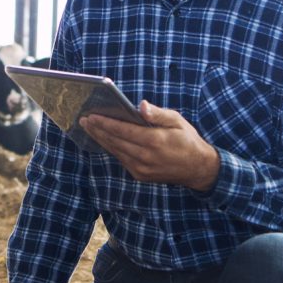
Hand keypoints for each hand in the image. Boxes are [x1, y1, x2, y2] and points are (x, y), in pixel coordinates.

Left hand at [81, 101, 221, 190]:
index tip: (92, 116)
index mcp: (154, 141)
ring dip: (101, 139)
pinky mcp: (140, 175)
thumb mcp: (177, 121)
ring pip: (116, 152)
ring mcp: (142, 169)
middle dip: (98, 130)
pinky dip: (111, 149)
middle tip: (84, 120)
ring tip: (90, 128)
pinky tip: (104, 140)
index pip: (123, 130)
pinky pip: (121, 159)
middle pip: (115, 141)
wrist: (197, 169)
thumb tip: (141, 106)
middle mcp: (145, 157)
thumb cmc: (187, 140)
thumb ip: (157, 114)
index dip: (106, 123)